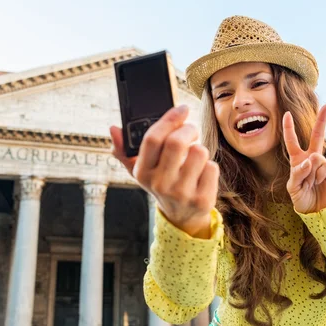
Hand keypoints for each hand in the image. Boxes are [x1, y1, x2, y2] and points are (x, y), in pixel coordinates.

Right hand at [110, 105, 218, 237]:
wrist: (181, 216)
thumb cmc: (161, 183)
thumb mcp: (141, 169)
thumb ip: (125, 150)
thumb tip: (113, 129)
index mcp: (143, 172)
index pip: (152, 139)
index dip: (169, 119)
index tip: (182, 109)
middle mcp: (160, 184)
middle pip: (177, 142)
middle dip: (188, 129)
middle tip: (191, 131)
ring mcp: (182, 193)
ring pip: (199, 152)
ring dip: (199, 149)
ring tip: (193, 158)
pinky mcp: (202, 200)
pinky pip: (212, 167)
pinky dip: (209, 166)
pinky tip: (201, 174)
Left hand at [282, 104, 325, 213]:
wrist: (316, 212)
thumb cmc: (302, 198)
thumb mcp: (293, 187)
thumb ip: (298, 172)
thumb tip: (312, 158)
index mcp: (298, 160)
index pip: (292, 141)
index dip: (289, 128)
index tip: (286, 114)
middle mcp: (312, 159)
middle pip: (317, 135)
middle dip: (322, 120)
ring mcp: (324, 164)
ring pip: (316, 158)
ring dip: (310, 173)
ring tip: (311, 184)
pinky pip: (325, 167)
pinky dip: (319, 176)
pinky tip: (320, 183)